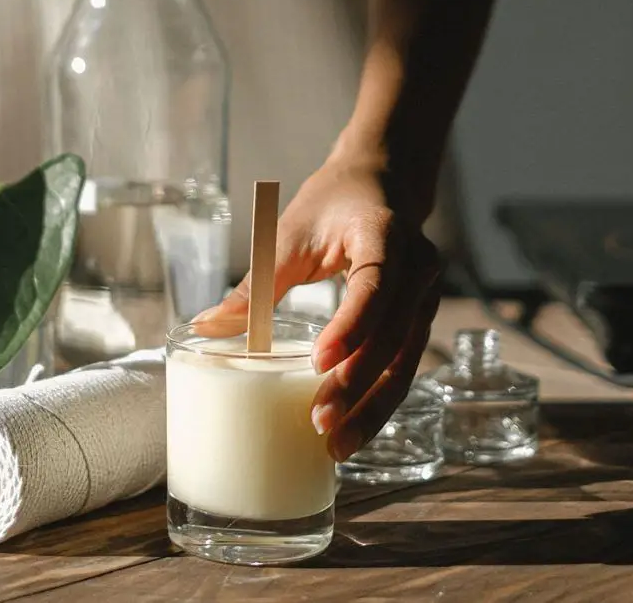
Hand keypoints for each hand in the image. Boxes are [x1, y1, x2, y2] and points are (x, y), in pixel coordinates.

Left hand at [194, 156, 441, 461]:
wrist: (382, 186)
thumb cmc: (332, 206)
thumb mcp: (289, 235)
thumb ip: (256, 283)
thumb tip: (206, 326)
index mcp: (386, 237)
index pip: (375, 287)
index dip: (351, 328)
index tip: (318, 362)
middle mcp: (419, 270)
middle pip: (395, 338)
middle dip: (358, 387)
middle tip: (321, 424)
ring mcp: (426, 299)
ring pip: (406, 364)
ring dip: (373, 408)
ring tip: (336, 446)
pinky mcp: (419, 322)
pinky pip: (404, 368)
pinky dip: (378, 400)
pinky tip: (353, 430)